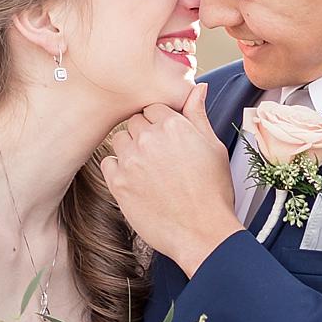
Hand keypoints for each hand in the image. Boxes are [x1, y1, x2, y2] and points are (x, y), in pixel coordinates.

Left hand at [103, 84, 244, 275]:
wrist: (203, 233)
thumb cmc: (213, 193)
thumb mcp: (214, 148)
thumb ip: (198, 115)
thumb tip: (197, 88)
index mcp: (174, 125)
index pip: (153, 108)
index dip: (160, 123)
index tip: (166, 138)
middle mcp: (149, 139)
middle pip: (135, 122)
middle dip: (145, 134)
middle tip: (159, 157)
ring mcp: (131, 160)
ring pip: (119, 140)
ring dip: (130, 149)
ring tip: (148, 170)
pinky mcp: (118, 183)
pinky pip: (108, 163)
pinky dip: (118, 169)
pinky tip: (136, 182)